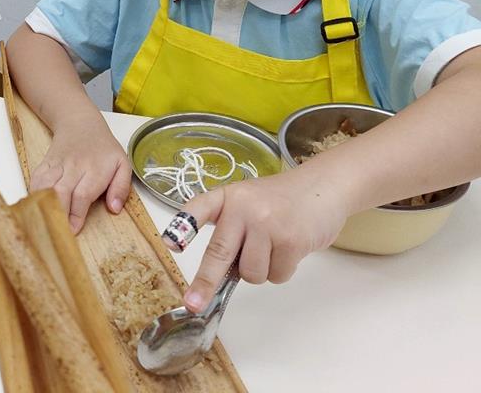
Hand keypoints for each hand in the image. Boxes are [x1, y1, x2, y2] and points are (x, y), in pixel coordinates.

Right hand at [30, 111, 132, 232]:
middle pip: (60, 192)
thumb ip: (122, 187)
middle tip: (57, 233)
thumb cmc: (103, 148)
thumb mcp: (122, 164)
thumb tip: (115, 209)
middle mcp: (73, 167)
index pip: (82, 194)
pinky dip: (33, 195)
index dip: (76, 214)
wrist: (80, 123)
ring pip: (44, 186)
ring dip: (43, 206)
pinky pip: (35, 180)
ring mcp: (57, 165)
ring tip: (43, 224)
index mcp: (95, 169)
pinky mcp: (44, 165)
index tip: (73, 230)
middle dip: (58, 214)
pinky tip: (35, 208)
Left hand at [177, 166, 351, 311]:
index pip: (198, 209)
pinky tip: (288, 249)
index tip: (168, 244)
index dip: (182, 228)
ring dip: (260, 271)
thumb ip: (229, 228)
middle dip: (205, 282)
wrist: (323, 187)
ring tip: (273, 247)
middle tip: (194, 303)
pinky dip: (281, 270)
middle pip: (219, 252)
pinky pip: (276, 276)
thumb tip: (216, 274)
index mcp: (226, 197)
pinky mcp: (291, 241)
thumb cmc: (278, 201)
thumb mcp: (246, 201)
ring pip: (250, 273)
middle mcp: (243, 208)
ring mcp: (267, 224)